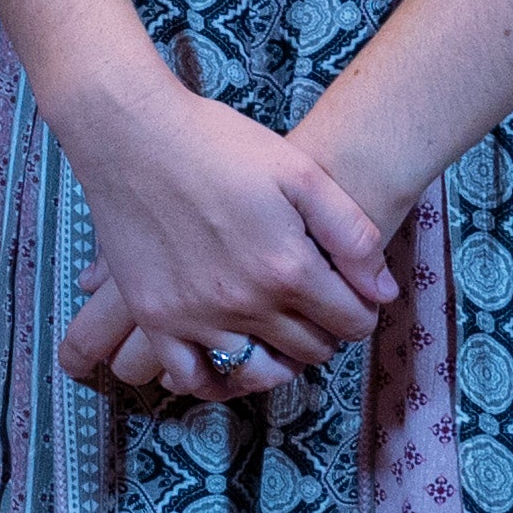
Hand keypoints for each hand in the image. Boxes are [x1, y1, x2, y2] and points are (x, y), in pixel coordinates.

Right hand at [46, 69, 398, 402]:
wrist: (129, 131)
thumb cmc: (216, 142)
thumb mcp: (300, 171)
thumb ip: (351, 234)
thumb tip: (383, 292)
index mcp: (288, 268)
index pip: (352, 322)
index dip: (361, 310)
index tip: (350, 294)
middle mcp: (245, 303)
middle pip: (310, 349)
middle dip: (324, 330)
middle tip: (313, 303)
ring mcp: (196, 315)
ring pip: (258, 372)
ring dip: (279, 361)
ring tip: (277, 335)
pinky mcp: (155, 316)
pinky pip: (191, 376)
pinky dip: (217, 380)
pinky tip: (227, 359)